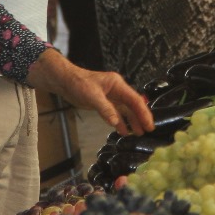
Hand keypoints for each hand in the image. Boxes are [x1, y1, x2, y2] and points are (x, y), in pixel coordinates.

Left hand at [27, 49, 153, 136]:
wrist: (64, 81)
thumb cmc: (78, 83)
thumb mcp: (92, 96)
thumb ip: (106, 109)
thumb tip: (116, 122)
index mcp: (117, 85)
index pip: (135, 100)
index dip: (143, 113)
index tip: (150, 125)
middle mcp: (117, 90)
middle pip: (133, 106)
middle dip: (140, 118)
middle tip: (148, 131)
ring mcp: (111, 97)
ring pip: (125, 110)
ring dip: (131, 121)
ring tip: (138, 133)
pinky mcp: (104, 102)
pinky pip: (115, 113)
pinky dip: (119, 122)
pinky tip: (123, 131)